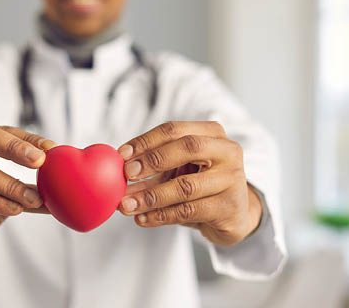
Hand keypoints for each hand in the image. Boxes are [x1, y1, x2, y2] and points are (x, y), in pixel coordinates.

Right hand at [0, 124, 54, 253]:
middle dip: (16, 148)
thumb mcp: (3, 193)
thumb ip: (28, 188)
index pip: (4, 131)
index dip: (28, 139)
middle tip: (40, 160)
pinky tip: (15, 209)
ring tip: (36, 198)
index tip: (52, 149)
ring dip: (12, 185)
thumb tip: (63, 191)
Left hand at [117, 121, 262, 246]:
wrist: (233, 214)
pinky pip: (188, 211)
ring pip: (185, 186)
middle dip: (152, 160)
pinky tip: (142, 218)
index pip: (175, 129)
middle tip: (126, 175)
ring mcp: (232, 179)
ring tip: (126, 205)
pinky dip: (160, 215)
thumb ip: (153, 165)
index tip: (121, 154)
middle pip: (187, 147)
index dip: (146, 140)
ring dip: (150, 196)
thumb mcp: (180, 168)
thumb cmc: (200, 184)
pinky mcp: (229, 207)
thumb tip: (115, 169)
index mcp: (212, 133)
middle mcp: (227, 151)